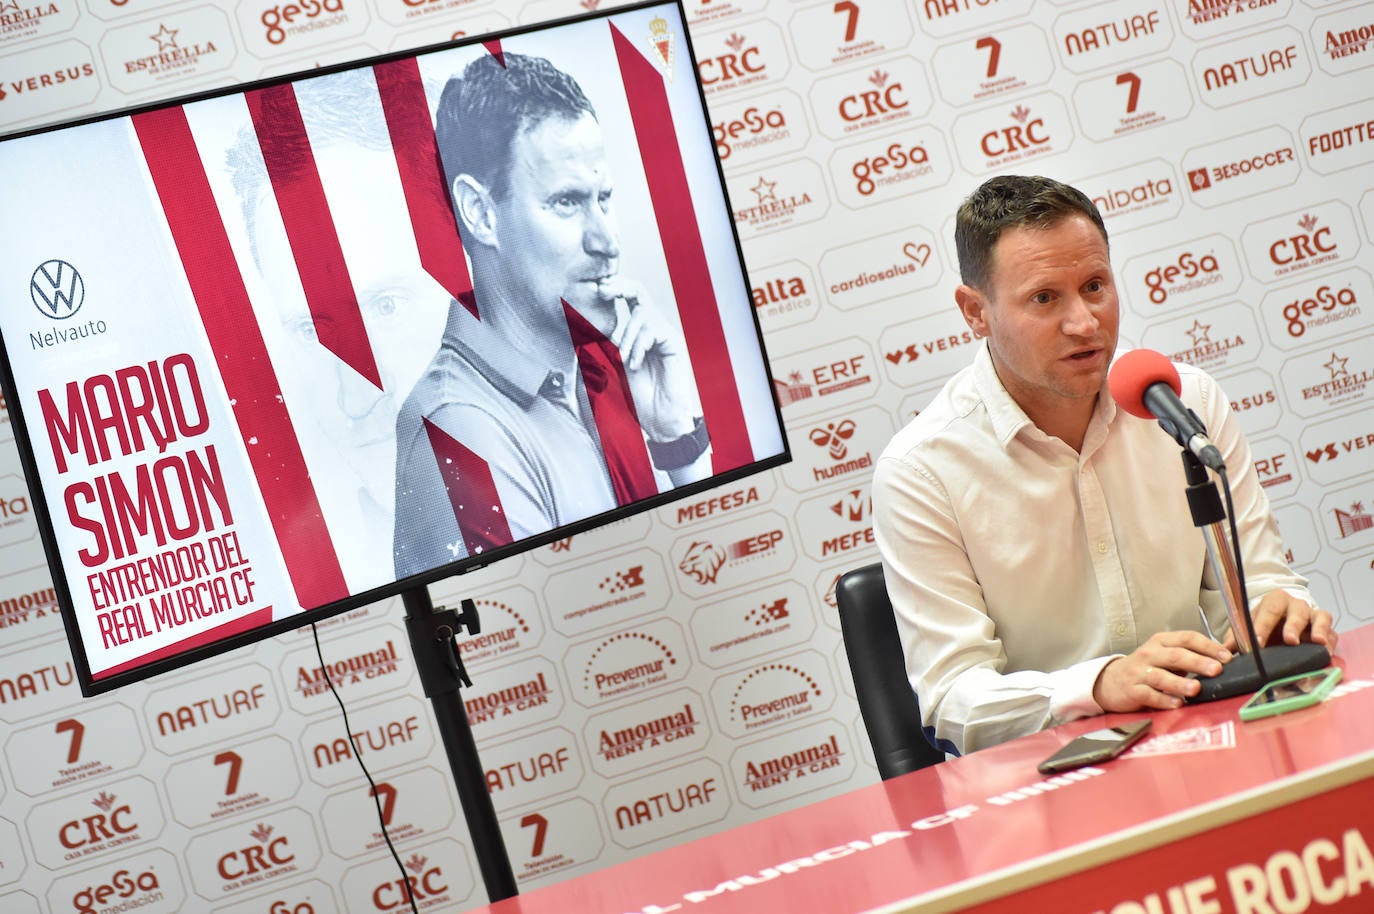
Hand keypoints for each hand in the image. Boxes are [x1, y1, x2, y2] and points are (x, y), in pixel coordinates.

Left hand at [595, 277, 699, 441]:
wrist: (656, 420)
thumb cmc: (632, 399)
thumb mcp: (606, 370)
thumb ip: (597, 348)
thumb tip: (580, 325)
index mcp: (633, 331)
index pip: (623, 300)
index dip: (611, 289)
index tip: (594, 287)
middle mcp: (649, 328)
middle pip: (637, 291)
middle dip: (618, 286)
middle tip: (602, 287)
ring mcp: (662, 335)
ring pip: (641, 314)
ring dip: (625, 337)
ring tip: (620, 361)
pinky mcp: (673, 343)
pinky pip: (653, 329)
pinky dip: (638, 346)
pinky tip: (633, 365)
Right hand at [1093, 630, 1232, 712]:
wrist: (1110, 681)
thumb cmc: (1144, 668)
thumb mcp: (1163, 655)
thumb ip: (1188, 656)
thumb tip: (1221, 661)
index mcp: (1161, 642)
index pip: (1187, 638)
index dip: (1208, 646)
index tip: (1226, 656)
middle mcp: (1149, 654)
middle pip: (1176, 655)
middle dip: (1197, 662)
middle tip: (1216, 669)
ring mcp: (1139, 673)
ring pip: (1161, 676)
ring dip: (1180, 683)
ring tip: (1196, 689)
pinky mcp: (1132, 690)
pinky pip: (1149, 695)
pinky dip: (1164, 700)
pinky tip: (1176, 703)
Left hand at [1224, 591, 1336, 653]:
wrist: (1284, 621)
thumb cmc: (1267, 624)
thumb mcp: (1250, 627)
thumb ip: (1237, 638)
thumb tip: (1224, 651)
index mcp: (1274, 601)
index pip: (1268, 610)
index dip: (1262, 626)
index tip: (1257, 642)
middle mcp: (1296, 605)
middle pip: (1295, 612)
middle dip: (1292, 626)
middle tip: (1289, 640)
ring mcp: (1314, 615)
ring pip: (1319, 617)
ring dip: (1318, 629)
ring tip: (1316, 641)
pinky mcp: (1327, 629)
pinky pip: (1333, 633)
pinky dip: (1330, 641)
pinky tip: (1326, 651)